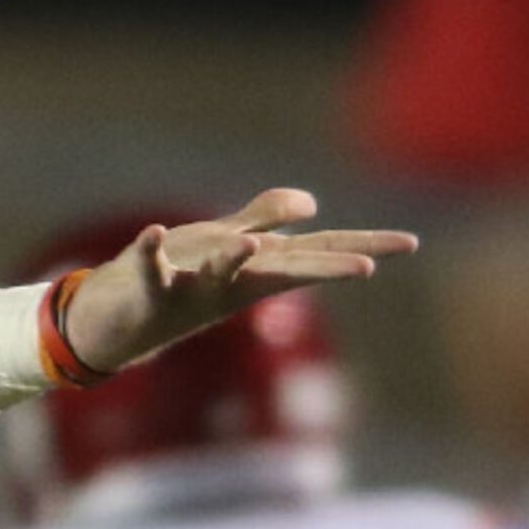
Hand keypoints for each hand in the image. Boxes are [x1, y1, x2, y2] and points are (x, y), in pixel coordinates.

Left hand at [63, 189, 416, 375]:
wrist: (115, 323)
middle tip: (367, 266)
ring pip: (219, 273)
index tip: (412, 241)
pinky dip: (151, 251)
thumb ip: (264, 220)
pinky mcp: (150, 291)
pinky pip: (151, 269)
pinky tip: (153, 232)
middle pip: (284, 270)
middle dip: (324, 266)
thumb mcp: (223, 244)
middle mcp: (233, 283)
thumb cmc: (177, 281)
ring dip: (234, 259)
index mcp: (257, 270)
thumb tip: (312, 205)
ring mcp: (192, 290)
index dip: (365, 245)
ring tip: (250, 244)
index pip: (319, 251)